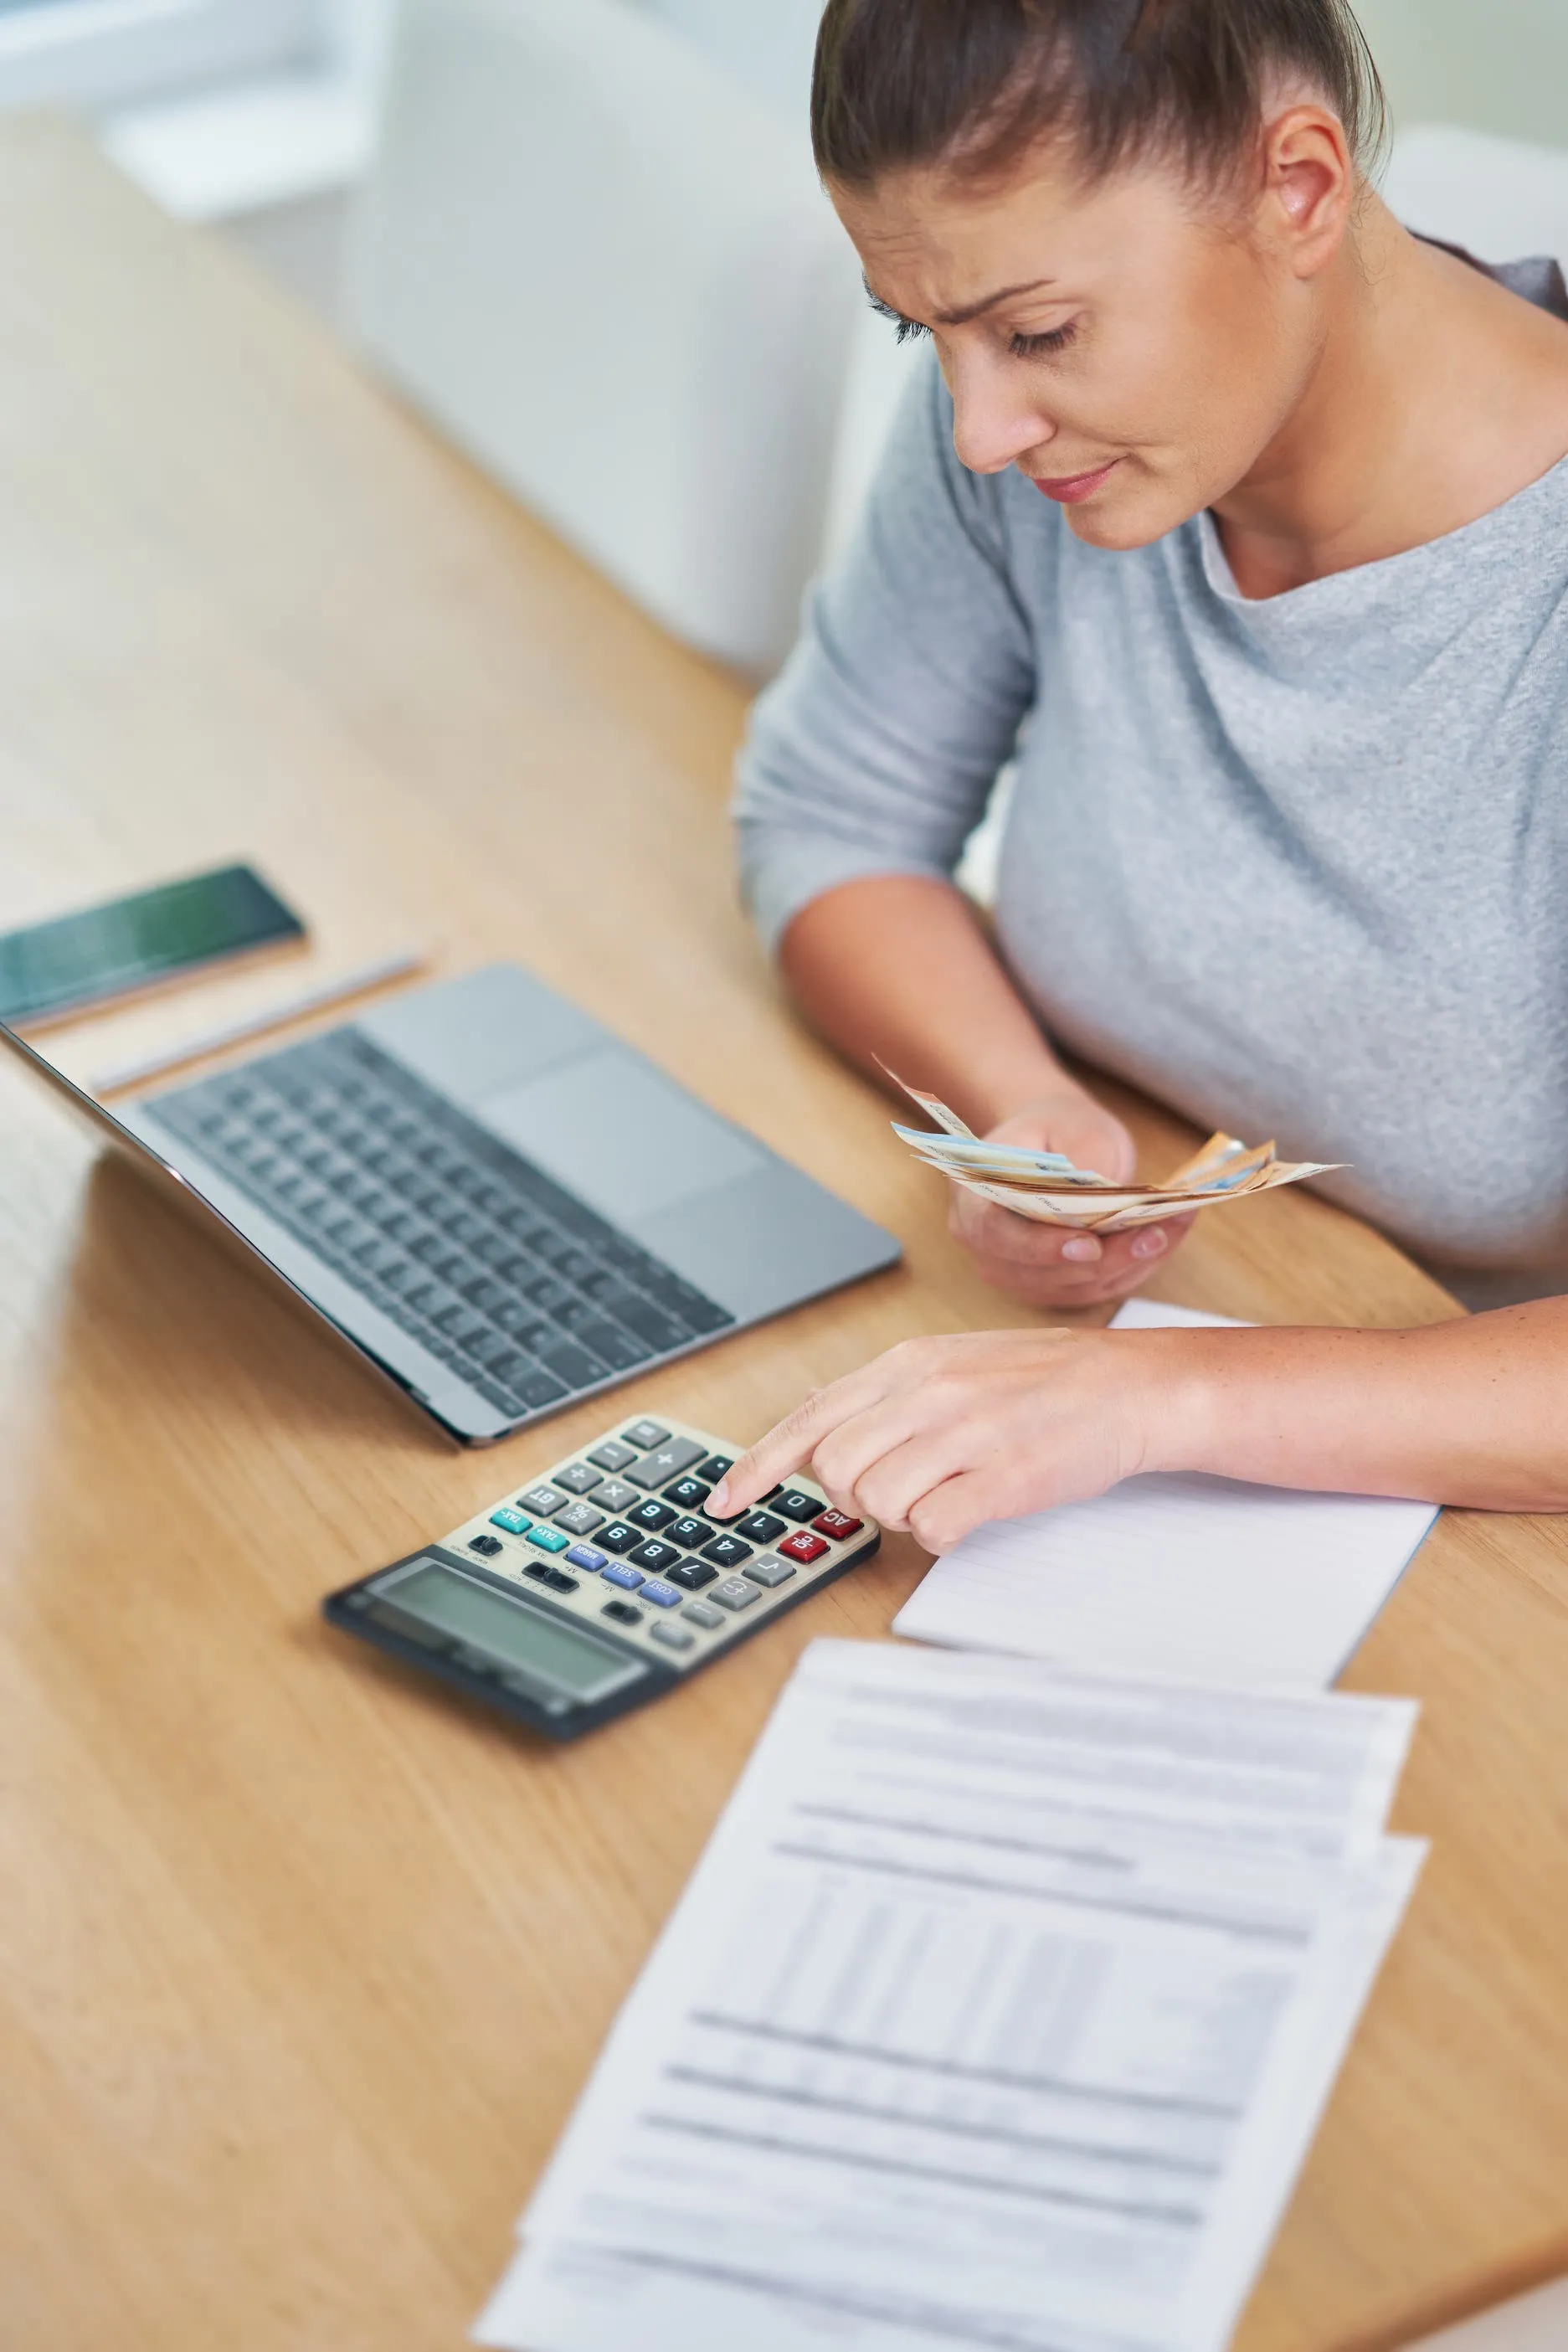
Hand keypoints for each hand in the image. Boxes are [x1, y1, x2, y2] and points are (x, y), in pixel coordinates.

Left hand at [710, 1326, 1192, 1551]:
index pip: (810, 1418)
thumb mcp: (952, 1365)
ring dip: (905, 1514)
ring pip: (877, 1501)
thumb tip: (813, 1421)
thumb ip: (884, 1395)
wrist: (1132, 1388)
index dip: (757, 1466)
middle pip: (835, 1468)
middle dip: (856, 1495)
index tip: (724, 1502)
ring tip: (950, 1491)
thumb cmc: (1042, 1384)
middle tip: (907, 1487)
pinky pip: (932, 1528)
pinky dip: (943, 1534)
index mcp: (909, 1365)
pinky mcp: (1002, 1478)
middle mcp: (928, 1393)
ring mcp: (965, 1434)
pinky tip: (972, 1512)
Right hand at [950, 1090, 1193, 1307]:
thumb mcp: (1067, 1125)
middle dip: (1108, 1256)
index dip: (1044, 1246)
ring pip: (1082, 1285)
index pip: (1000, 1236)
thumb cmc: (1053, 1130)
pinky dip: (1138, 1264)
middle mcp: (991, 1252)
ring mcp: (1023, 1277)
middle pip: (1048, 1271)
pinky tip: (1169, 1235)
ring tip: (1173, 1226)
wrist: (1048, 1144)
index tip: (1090, 1244)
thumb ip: (1082, 1158)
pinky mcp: (1058, 1288)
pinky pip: (1101, 1287)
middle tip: (1156, 1232)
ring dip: (1132, 1261)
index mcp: (975, 1204)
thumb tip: (1111, 1194)